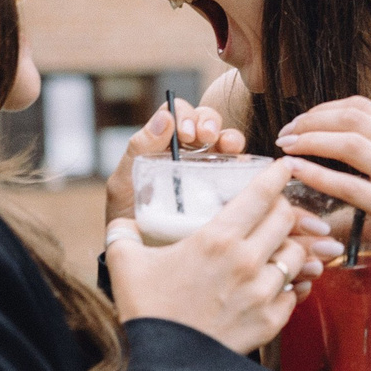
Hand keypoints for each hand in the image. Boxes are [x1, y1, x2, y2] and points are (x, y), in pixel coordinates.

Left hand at [104, 100, 245, 225]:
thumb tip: (163, 118)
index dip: (186, 115)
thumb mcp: (124, 184)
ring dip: (231, 137)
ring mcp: (210, 170)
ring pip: (228, 141)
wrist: (141, 256)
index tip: (185, 134)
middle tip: (206, 137)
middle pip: (207, 121)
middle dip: (210, 122)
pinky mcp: (227, 190)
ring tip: (228, 147)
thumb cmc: (127, 219)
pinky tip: (244, 170)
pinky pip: (242, 171)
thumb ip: (138, 150)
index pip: (179, 114)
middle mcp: (189, 152)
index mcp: (163, 144)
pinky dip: (247, 164)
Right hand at [104, 159, 335, 354]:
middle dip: (284, 207)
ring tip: (277, 245)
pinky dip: (290, 283)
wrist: (162, 368)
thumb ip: (125, 231)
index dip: (277, 175)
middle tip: (275, 207)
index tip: (283, 167)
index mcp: (216, 239)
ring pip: (297, 254)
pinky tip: (278, 281)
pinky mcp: (270, 322)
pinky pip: (294, 292)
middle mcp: (246, 262)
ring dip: (290, 245)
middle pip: (287, 218)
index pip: (261, 194)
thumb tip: (123, 221)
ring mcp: (262, 293)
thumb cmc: (144, 312)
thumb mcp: (125, 262)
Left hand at [276, 98, 370, 306]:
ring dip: (310, 141)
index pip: (362, 106)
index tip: (299, 121)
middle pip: (353, 119)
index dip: (323, 109)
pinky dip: (316, 174)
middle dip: (311, 122)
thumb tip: (329, 136)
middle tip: (285, 134)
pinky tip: (296, 172)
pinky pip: (348, 184)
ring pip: (349, 144)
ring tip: (286, 148)